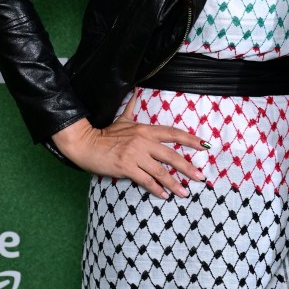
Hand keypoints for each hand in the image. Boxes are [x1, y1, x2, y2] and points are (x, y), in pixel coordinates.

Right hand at [51, 91, 206, 198]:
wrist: (85, 144)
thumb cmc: (104, 133)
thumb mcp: (121, 119)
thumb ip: (131, 107)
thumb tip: (136, 92)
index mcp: (145, 129)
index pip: (173, 133)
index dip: (190, 139)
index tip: (204, 146)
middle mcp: (143, 141)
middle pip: (171, 155)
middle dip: (188, 167)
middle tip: (200, 177)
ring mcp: (135, 155)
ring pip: (161, 171)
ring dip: (175, 183)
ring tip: (185, 192)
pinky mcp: (126, 167)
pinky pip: (146, 180)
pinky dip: (157, 189)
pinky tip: (165, 195)